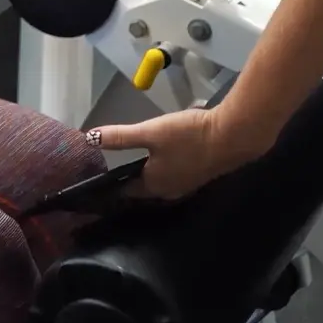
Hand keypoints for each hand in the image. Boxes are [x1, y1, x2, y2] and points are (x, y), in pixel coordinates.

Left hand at [86, 106, 271, 200]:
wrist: (233, 136)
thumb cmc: (188, 136)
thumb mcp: (150, 132)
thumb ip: (121, 136)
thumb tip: (89, 138)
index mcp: (154, 185)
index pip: (127, 191)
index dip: (113, 184)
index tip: (99, 178)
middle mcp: (170, 190)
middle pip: (145, 187)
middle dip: (132, 178)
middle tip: (116, 166)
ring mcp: (188, 184)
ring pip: (162, 180)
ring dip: (151, 171)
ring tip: (138, 158)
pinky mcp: (201, 174)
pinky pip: (177, 173)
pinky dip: (168, 165)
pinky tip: (167, 151)